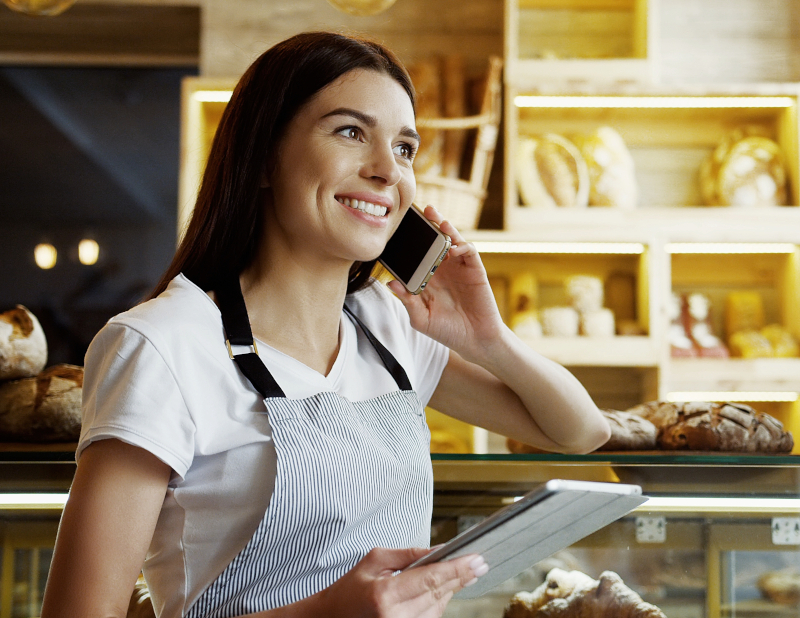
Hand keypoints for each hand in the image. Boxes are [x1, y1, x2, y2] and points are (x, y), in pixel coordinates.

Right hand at [310, 547, 487, 617]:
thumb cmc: (348, 591)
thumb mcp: (373, 560)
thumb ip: (407, 554)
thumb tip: (437, 550)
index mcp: (384, 595)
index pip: (430, 578)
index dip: (456, 569)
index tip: (475, 560)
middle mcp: (394, 617)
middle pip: (439, 594)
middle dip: (460, 577)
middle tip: (479, 565)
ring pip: (438, 609)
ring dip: (450, 590)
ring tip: (461, 574)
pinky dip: (438, 603)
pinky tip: (442, 591)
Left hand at [387, 205, 505, 362]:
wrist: (475, 341)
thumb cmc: (447, 331)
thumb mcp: (421, 319)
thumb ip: (407, 301)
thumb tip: (390, 282)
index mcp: (428, 278)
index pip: (416, 255)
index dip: (408, 242)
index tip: (396, 229)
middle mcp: (443, 270)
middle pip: (434, 242)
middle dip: (427, 225)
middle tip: (418, 210)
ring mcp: (460, 268)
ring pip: (452, 240)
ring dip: (445, 227)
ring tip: (436, 218)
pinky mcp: (475, 271)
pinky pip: (469, 251)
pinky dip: (461, 245)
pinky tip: (453, 248)